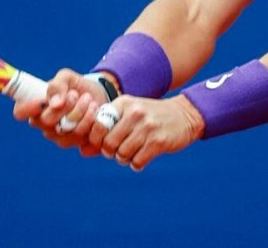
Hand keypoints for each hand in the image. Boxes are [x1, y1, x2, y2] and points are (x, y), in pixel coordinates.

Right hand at [13, 69, 109, 149]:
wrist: (99, 95)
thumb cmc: (76, 86)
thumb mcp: (67, 77)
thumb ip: (57, 85)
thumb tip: (54, 103)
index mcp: (36, 108)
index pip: (20, 112)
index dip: (27, 108)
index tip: (42, 100)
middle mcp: (45, 125)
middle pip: (46, 121)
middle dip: (63, 106)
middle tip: (75, 94)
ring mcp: (60, 137)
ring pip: (66, 130)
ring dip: (80, 112)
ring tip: (89, 99)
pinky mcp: (76, 143)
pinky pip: (81, 137)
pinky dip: (90, 121)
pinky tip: (95, 110)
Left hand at [88, 95, 204, 171]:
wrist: (184, 115)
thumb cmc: (150, 118)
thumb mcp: (129, 116)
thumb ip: (106, 131)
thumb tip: (82, 152)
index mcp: (124, 103)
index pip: (97, 125)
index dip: (96, 140)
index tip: (104, 144)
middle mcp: (134, 113)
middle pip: (108, 142)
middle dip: (110, 152)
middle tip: (117, 152)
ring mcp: (147, 126)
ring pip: (122, 153)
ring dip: (124, 159)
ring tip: (131, 154)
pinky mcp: (158, 141)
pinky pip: (137, 161)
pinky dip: (136, 164)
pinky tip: (141, 158)